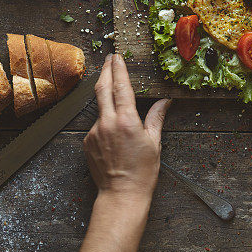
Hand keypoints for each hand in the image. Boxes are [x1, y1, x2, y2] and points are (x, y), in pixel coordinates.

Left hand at [83, 54, 171, 203]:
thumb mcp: (154, 143)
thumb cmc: (142, 172)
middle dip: (106, 71)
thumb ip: (156, 118)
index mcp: (126, 121)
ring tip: (113, 90)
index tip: (118, 56)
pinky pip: (96, 124)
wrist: (121, 194)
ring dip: (105, 96)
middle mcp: (107, 123)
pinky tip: (113, 129)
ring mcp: (94, 132)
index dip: (119, 69)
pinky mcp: (87, 141)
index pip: (121, 87)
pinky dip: (104, 120)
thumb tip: (165, 101)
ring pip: (99, 107)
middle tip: (109, 58)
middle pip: (103, 88)